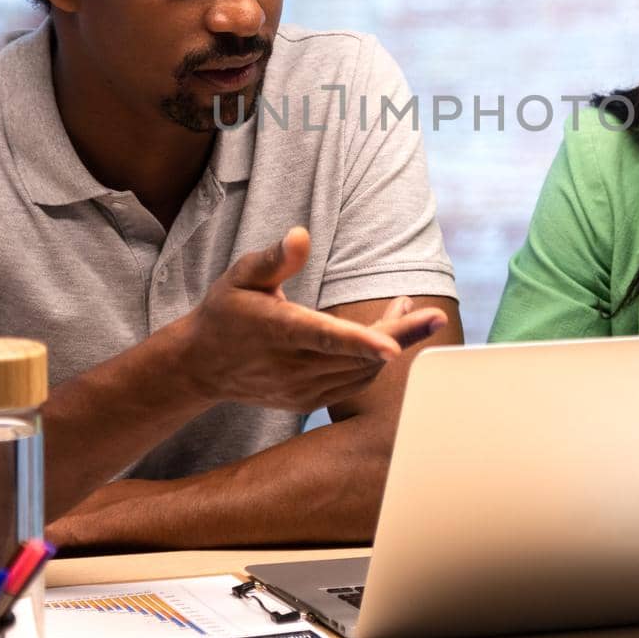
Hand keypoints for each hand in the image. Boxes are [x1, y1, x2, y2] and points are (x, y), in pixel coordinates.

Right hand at [168, 227, 447, 413]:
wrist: (202, 366)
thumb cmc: (227, 311)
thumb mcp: (241, 275)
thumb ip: (274, 259)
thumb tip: (302, 236)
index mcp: (277, 331)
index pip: (325, 337)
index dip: (362, 342)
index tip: (395, 346)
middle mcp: (291, 366)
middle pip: (357, 356)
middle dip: (401, 335)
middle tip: (436, 315)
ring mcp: (302, 390)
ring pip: (361, 372)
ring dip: (392, 341)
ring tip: (409, 309)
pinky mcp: (309, 401)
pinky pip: (354, 383)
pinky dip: (375, 360)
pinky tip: (387, 334)